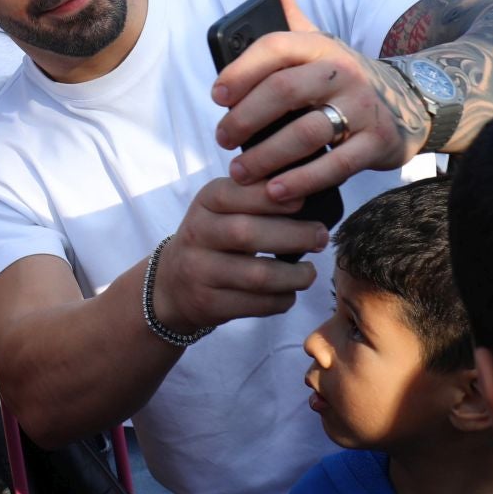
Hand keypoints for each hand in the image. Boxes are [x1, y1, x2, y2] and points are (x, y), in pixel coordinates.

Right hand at [150, 175, 323, 335]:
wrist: (172, 284)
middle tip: (320, 238)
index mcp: (205, 202)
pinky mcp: (209, 303)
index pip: (237, 193)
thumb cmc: (213, 238)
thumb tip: (309, 189)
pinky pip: (257, 304)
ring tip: (309, 272)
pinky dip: (282, 299)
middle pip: (247, 234)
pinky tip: (288, 292)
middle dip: (294, 236)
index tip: (303, 202)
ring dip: (294, 276)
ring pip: (257, 275)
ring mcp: (200, 271)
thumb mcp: (222, 208)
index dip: (272, 198)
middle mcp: (197, 234)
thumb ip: (256, 196)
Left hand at [212, 0, 423, 200]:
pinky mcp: (377, 143)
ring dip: (267, 156)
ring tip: (240, 172)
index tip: (216, 96)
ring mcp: (363, 108)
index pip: (276, 47)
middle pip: (285, 92)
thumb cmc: (343, 75)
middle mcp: (344, 72)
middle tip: (221, 139)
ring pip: (307, 132)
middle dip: (245, 118)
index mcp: (321, 46)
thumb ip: (284, 9)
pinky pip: (335, 165)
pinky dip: (301, 180)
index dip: (242, 71)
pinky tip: (276, 192)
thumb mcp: (316, 40)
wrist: (412, 101)